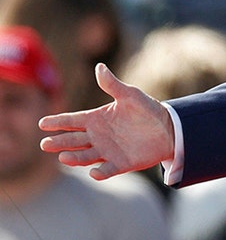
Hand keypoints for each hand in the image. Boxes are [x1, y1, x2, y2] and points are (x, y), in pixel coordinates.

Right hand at [39, 63, 174, 180]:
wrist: (168, 128)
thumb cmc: (147, 110)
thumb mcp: (130, 95)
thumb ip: (113, 85)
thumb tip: (99, 66)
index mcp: (96, 119)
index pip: (72, 120)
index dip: (57, 122)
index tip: (42, 123)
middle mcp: (97, 137)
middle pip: (73, 140)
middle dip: (59, 142)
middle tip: (45, 144)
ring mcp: (107, 151)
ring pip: (85, 156)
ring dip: (74, 158)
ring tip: (63, 157)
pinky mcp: (120, 164)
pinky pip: (107, 170)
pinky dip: (100, 172)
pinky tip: (94, 173)